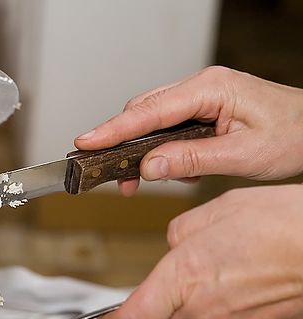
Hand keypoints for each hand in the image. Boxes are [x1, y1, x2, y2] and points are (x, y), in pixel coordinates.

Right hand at [74, 67, 302, 195]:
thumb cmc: (293, 136)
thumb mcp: (243, 155)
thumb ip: (192, 159)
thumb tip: (150, 166)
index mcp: (211, 89)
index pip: (150, 111)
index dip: (113, 129)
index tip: (85, 142)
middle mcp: (203, 87)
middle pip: (143, 112)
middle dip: (120, 144)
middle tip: (108, 176)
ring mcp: (202, 97)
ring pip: (152, 120)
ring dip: (141, 151)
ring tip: (137, 182)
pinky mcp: (203, 110)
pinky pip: (168, 127)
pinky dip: (161, 150)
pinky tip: (171, 169)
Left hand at [98, 184, 302, 318]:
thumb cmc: (290, 225)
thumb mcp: (220, 211)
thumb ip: (183, 234)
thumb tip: (175, 247)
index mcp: (184, 280)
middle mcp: (206, 313)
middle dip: (163, 307)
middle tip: (185, 281)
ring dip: (209, 306)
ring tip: (240, 273)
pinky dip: (241, 315)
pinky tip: (260, 289)